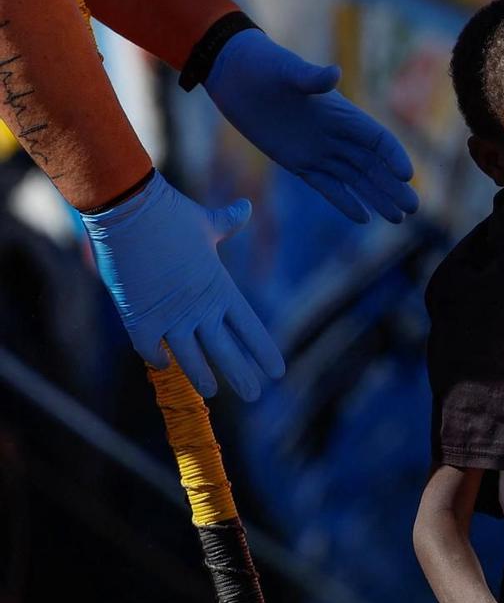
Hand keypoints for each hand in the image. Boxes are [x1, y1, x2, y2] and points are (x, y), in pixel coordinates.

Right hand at [80, 170, 283, 399]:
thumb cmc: (169, 212)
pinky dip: (157, 358)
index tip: (277, 372)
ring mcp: (169, 316)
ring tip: (212, 391)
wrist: (127, 208)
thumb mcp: (206, 223)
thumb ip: (228, 223)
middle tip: (254, 395)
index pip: (251, 328)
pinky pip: (150, 348)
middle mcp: (199, 308)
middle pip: (227, 351)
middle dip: (241, 375)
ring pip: (191, 359)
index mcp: (220, 289)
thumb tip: (246, 208)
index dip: (263, 351)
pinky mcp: (138, 317)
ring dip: (201, 376)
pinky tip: (164, 365)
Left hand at [203, 28, 417, 224]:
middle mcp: (336, 134)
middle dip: (393, 187)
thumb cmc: (263, 65)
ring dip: (377, 198)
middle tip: (412, 209)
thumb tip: (335, 74)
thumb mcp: (287, 71)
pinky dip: (345, 201)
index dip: (393, 157)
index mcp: (342, 113)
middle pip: (373, 165)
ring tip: (398, 219)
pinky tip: (363, 218)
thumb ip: (312, 78)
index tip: (406, 177)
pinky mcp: (299, 163)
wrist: (234, 73)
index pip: (377, 139)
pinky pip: (327, 186)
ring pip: (356, 179)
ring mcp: (319, 150)